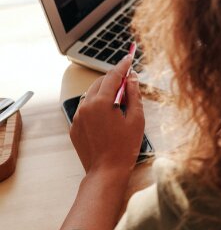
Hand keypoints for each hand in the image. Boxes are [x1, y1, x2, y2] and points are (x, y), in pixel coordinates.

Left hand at [70, 55, 145, 177]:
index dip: (123, 65)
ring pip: (92, 95)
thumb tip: (132, 79)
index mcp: (101, 102)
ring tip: (120, 102)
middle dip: (114, 79)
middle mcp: (86, 106)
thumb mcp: (136, 118)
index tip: (129, 57)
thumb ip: (134, 95)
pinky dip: (97, 106)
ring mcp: (78, 117)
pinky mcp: (75, 127)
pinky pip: (86, 109)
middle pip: (100, 83)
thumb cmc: (124, 147)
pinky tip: (109, 116)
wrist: (106, 171)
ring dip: (105, 92)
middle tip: (129, 82)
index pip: (113, 76)